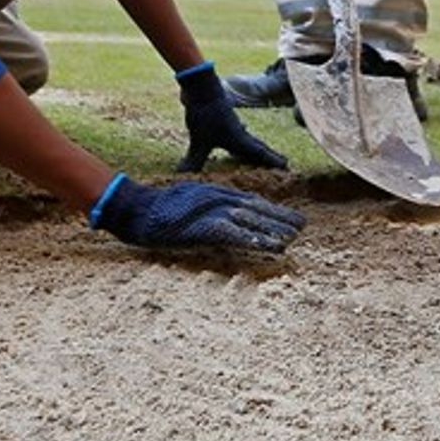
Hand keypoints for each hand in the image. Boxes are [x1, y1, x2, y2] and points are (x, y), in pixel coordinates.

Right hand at [90, 174, 306, 253]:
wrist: (137, 210)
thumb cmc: (158, 210)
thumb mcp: (188, 204)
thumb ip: (206, 210)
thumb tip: (218, 221)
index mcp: (215, 194)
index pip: (249, 201)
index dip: (271, 210)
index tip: (287, 217)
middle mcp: (218, 199)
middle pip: (256, 208)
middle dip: (279, 217)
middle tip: (302, 226)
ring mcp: (212, 211)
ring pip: (251, 219)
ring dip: (273, 229)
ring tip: (293, 237)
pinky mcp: (205, 226)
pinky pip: (236, 234)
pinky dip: (255, 239)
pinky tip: (271, 246)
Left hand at [177, 66, 287, 171]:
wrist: (201, 87)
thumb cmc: (205, 114)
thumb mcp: (199, 141)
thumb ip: (194, 160)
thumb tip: (183, 175)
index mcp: (239, 140)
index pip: (259, 153)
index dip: (272, 161)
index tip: (287, 166)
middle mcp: (239, 132)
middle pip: (258, 146)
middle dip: (269, 155)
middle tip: (283, 162)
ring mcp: (232, 124)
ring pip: (248, 138)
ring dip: (256, 146)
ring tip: (262, 151)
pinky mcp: (223, 117)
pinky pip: (237, 129)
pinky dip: (241, 134)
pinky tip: (241, 130)